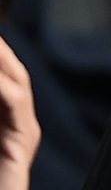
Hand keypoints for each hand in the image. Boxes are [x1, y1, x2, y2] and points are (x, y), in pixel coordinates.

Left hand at [0, 36, 38, 189]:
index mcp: (6, 126)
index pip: (5, 80)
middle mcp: (19, 128)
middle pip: (15, 76)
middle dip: (1, 50)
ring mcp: (24, 136)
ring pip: (18, 85)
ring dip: (2, 61)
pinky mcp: (21, 145)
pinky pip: (15, 104)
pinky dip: (3, 85)